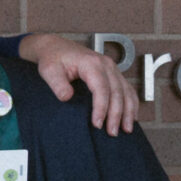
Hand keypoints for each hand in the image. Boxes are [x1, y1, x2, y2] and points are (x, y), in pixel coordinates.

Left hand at [22, 33, 137, 135]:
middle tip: (112, 132)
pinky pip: (127, 89)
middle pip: (117, 92)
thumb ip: (57, 84)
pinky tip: (132, 116)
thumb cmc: (52, 59)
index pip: (102, 89)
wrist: (55, 48)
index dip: (101, 108)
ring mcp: (112, 68)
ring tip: (126, 129)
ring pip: (126, 91)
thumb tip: (66, 97)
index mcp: (92, 64)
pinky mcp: (113, 73)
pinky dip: (132, 103)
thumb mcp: (49, 70)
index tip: (97, 124)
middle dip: (116, 114)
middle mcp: (106, 65)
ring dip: (128, 111)